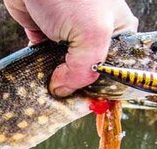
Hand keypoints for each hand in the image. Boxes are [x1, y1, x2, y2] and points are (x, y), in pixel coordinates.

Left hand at [4, 0, 137, 96]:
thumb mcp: (92, 34)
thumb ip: (83, 71)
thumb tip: (62, 91)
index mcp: (118, 33)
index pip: (118, 71)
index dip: (107, 91)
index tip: (95, 108)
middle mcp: (95, 35)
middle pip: (90, 74)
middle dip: (79, 89)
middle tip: (69, 105)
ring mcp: (69, 37)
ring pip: (66, 71)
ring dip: (58, 83)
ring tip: (52, 97)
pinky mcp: (45, 36)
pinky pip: (45, 63)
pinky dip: (41, 73)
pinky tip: (39, 84)